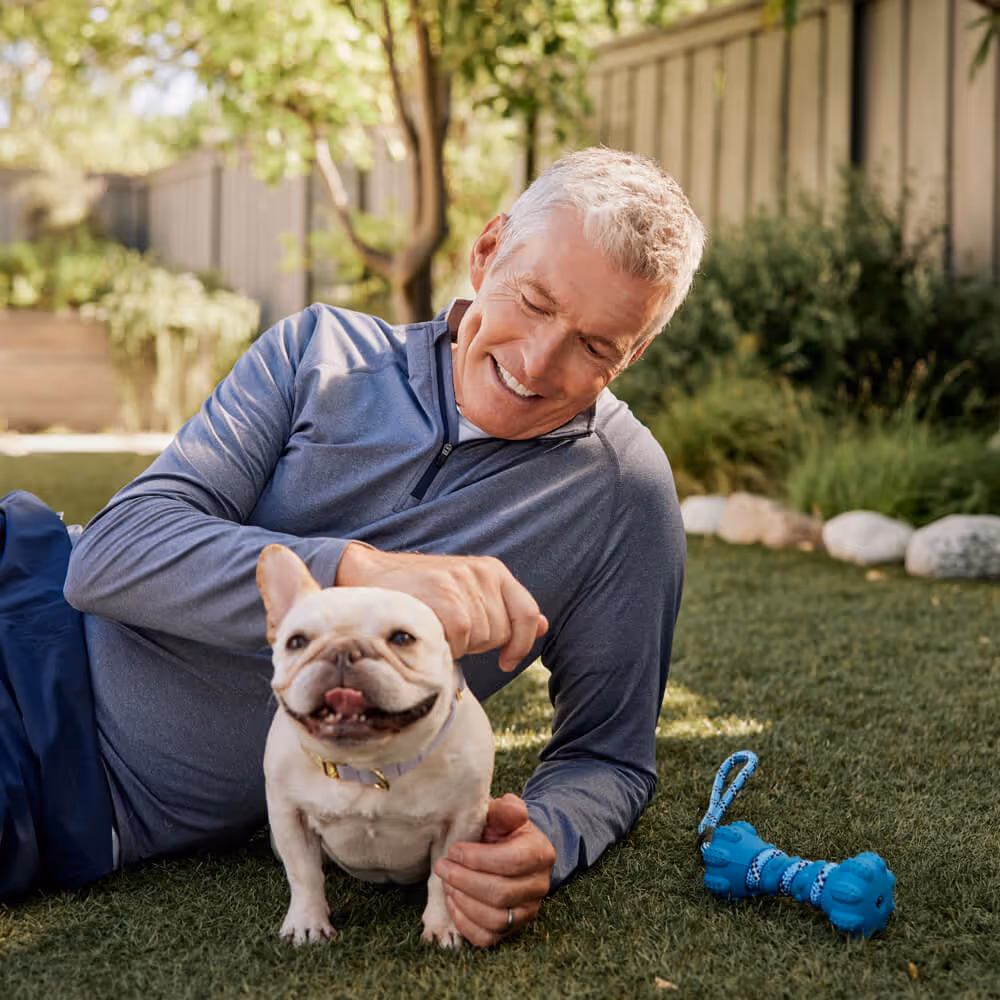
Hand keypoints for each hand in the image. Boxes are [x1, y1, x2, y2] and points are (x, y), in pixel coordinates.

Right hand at [336, 544, 547, 670]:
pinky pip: (462, 637)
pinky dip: (447, 645)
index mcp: (492, 571)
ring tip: (437, 628)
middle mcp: (482, 572)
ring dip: (460, 645)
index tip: (506, 661)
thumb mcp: (468, 594)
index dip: (522, 642)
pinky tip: (430, 634)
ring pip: (482, 637)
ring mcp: (463, 581)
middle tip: (450, 633)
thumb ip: (505, 609)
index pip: (528, 612)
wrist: (369, 576)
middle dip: (479, 644)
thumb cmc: (419, 592)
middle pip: (501, 632)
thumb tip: (543, 625)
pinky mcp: (445, 595)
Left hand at [433, 794, 555, 946]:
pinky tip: (453, 902)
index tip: (454, 850)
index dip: (479, 859)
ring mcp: (527, 911)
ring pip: (495, 918)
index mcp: (540, 853)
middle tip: (442, 867)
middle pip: (500, 893)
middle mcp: (539, 886)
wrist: (514, 851)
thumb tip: (507, 806)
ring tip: (446, 883)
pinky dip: (465, 923)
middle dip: (465, 880)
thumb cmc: (504, 831)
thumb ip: (505, 809)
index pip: (511, 861)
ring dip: (464, 901)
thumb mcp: (504, 813)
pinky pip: (488, 937)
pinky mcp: (512, 929)